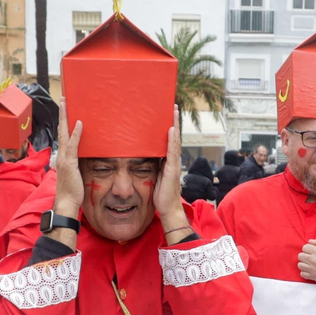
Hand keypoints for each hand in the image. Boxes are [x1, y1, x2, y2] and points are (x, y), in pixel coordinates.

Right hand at [52, 114, 83, 217]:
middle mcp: (61, 155)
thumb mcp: (75, 174)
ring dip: (65, 118)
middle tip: (63, 99)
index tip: (65, 110)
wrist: (66, 202)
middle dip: (62, 114)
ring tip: (66, 104)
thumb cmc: (72, 191)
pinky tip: (78, 123)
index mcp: (63, 157)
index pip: (63, 135)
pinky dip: (75, 133)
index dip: (64, 122)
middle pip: (61, 130)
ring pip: (64, 134)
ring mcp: (64, 158)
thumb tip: (83, 157)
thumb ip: (77, 163)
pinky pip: (73, 145)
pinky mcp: (69, 163)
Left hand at [154, 115, 185, 233]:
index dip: (168, 127)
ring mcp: (174, 164)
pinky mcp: (172, 169)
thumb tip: (140, 155)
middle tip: (172, 106)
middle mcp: (172, 160)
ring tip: (173, 111)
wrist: (167, 209)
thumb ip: (150, 165)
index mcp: (167, 160)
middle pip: (173, 136)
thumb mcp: (153, 175)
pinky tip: (171, 129)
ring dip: (175, 125)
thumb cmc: (159, 194)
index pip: (168, 140)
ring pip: (175, 140)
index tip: (166, 114)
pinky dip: (172, 140)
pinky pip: (172, 152)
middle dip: (173, 121)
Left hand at [298, 239, 315, 282]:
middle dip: (305, 255)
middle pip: (300, 256)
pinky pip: (302, 274)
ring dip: (304, 263)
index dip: (308, 248)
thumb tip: (309, 241)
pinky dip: (305, 272)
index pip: (304, 247)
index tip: (312, 250)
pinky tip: (310, 270)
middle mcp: (313, 260)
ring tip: (309, 263)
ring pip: (300, 265)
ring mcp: (312, 269)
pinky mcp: (312, 276)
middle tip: (310, 256)